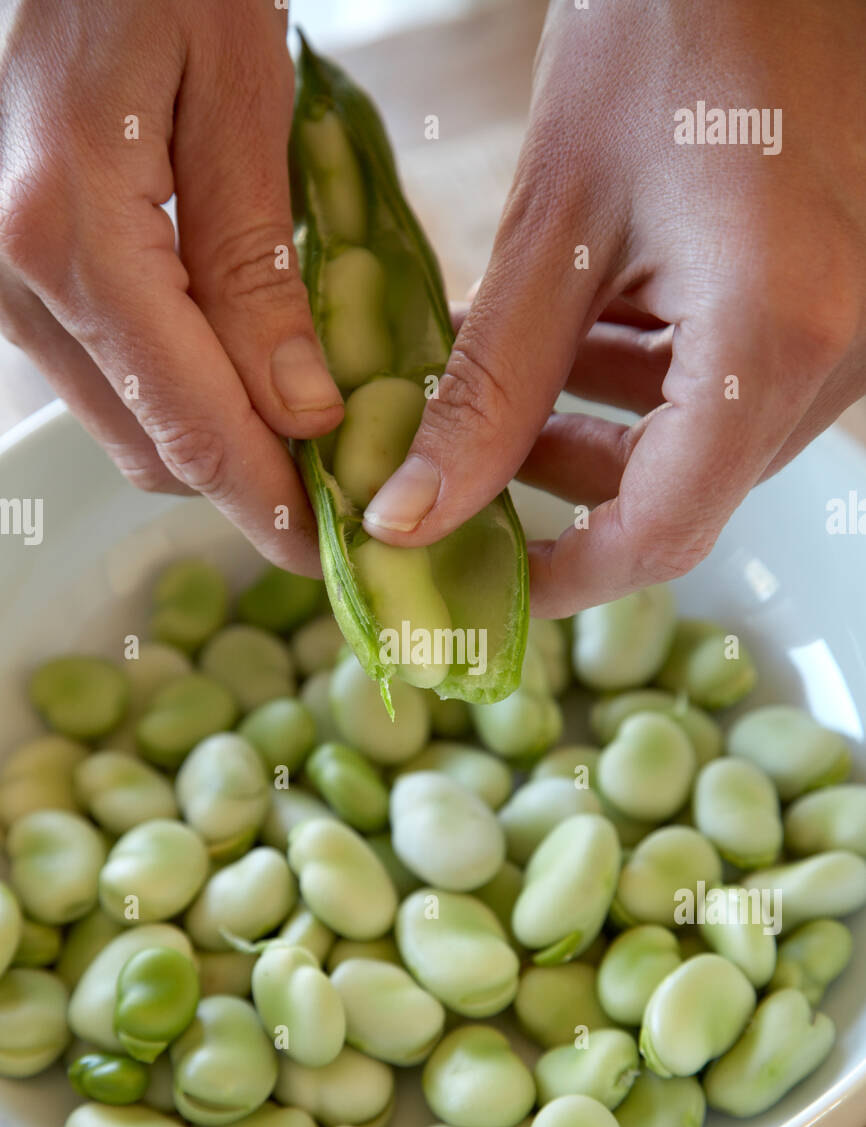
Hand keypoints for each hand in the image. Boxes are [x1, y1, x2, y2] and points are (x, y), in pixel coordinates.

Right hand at [0, 0, 342, 575]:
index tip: (333, 552)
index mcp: (71, 236)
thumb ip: (258, 266)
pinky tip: (249, 382)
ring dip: (218, 449)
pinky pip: (110, 379)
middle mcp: (18, 277)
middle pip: (152, 447)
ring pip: (126, 426)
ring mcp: (10, 282)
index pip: (190, 423)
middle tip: (343, 498)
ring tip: (310, 443)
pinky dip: (184, 401)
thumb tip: (299, 410)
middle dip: (251, 487)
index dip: (269, 501)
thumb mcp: (236, 99)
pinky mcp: (24, 274)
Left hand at [363, 0, 865, 614]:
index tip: (486, 584)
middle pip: (686, 491)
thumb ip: (488, 388)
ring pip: (706, 442)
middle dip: (570, 491)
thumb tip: (415, 512)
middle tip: (469, 467)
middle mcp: (836, 351)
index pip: (666, 529)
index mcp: (776, 335)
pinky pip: (735, 384)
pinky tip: (583, 329)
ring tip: (513, 380)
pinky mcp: (835, 297)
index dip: (565, 578)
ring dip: (603, 431)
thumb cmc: (671, 30)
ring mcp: (846, 327)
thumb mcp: (556, 224)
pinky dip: (652, 380)